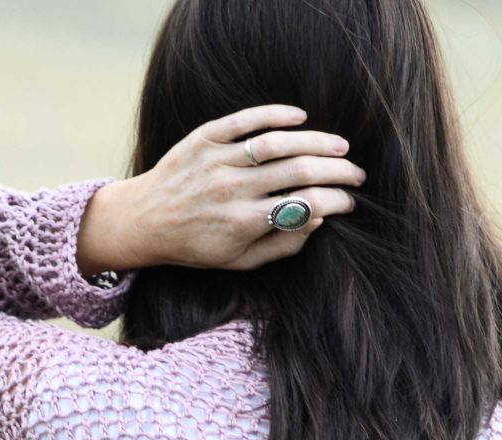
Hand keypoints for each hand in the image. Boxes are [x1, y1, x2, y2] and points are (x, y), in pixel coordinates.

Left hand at [76, 103, 364, 277]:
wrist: (146, 220)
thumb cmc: (197, 246)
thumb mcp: (240, 262)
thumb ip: (281, 244)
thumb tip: (317, 219)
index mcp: (245, 224)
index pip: (303, 206)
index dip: (334, 203)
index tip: (350, 202)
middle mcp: (233, 190)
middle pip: (297, 172)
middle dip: (335, 172)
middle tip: (356, 173)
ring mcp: (219, 160)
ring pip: (276, 144)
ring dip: (314, 142)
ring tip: (339, 146)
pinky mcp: (205, 137)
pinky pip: (245, 120)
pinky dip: (275, 115)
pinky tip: (300, 117)